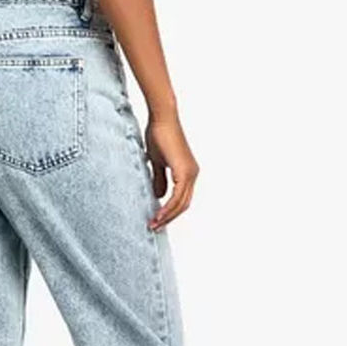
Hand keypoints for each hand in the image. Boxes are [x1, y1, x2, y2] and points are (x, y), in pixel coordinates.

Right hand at [145, 115, 199, 230]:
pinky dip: (167, 208)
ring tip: (154, 224)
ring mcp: (190, 173)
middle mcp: (192, 174)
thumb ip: (159, 179)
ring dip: (167, 216)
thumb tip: (159, 196)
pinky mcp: (184, 171)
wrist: (162, 118)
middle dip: (169, 218)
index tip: (157, 220)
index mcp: (188, 172)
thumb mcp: (157, 162)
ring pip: (181, 203)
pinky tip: (158, 215)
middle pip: (183, 205)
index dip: (170, 212)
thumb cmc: (158, 134)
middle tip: (155, 227)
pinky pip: (177, 197)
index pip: (181, 199)